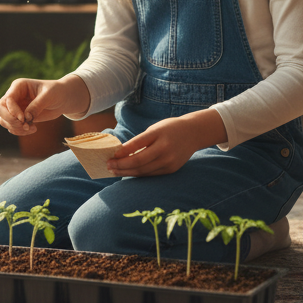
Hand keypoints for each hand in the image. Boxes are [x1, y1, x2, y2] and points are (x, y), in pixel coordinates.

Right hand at [0, 75, 90, 136]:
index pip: (7, 99)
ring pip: (4, 120)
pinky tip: (33, 129)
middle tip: (24, 125)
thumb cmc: (57, 92)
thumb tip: (26, 118)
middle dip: (10, 120)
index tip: (23, 119)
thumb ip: (37, 105)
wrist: (63, 99)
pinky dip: (20, 131)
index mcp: (19, 86)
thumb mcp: (49, 96)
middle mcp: (14, 96)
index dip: (12, 111)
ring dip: (15, 128)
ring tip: (31, 128)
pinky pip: (12, 127)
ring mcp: (15, 108)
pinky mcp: (19, 118)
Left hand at [107, 109, 227, 176]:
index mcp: (158, 134)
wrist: (193, 133)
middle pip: (138, 162)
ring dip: (127, 172)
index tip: (110, 155)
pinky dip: (138, 174)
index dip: (122, 152)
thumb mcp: (154, 128)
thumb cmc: (169, 128)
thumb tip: (121, 154)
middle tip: (108, 165)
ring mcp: (169, 161)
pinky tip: (128, 172)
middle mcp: (164, 148)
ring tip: (114, 171)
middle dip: (121, 165)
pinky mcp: (171, 169)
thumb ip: (140, 140)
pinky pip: (151, 174)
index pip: (136, 144)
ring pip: (143, 171)